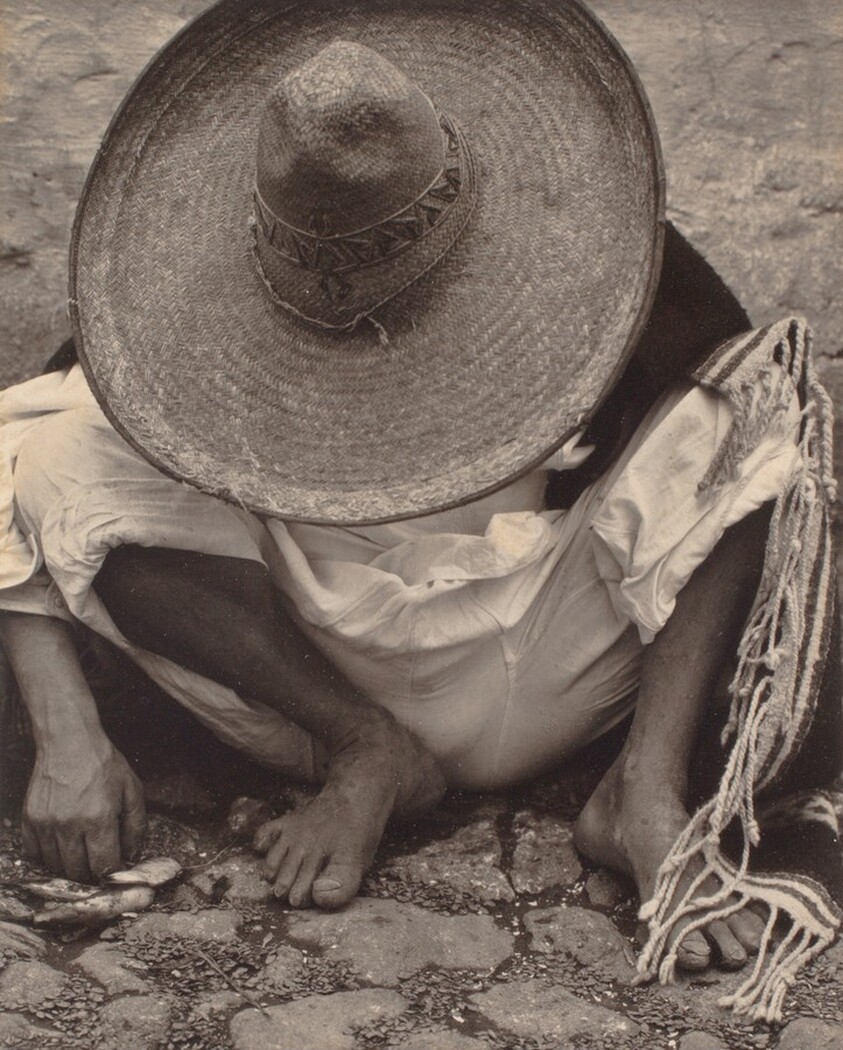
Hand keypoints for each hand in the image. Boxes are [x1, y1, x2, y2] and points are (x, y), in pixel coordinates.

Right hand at [21, 738, 146, 881]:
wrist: (69, 741)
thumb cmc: (103, 764)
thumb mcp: (132, 789)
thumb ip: (136, 824)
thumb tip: (132, 853)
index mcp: (98, 819)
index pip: (104, 866)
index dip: (112, 872)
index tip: (115, 869)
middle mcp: (70, 825)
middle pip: (78, 872)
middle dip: (91, 872)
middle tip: (97, 861)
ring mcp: (46, 824)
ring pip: (55, 866)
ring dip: (69, 865)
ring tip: (80, 850)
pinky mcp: (30, 819)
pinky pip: (34, 854)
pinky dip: (47, 856)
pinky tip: (60, 844)